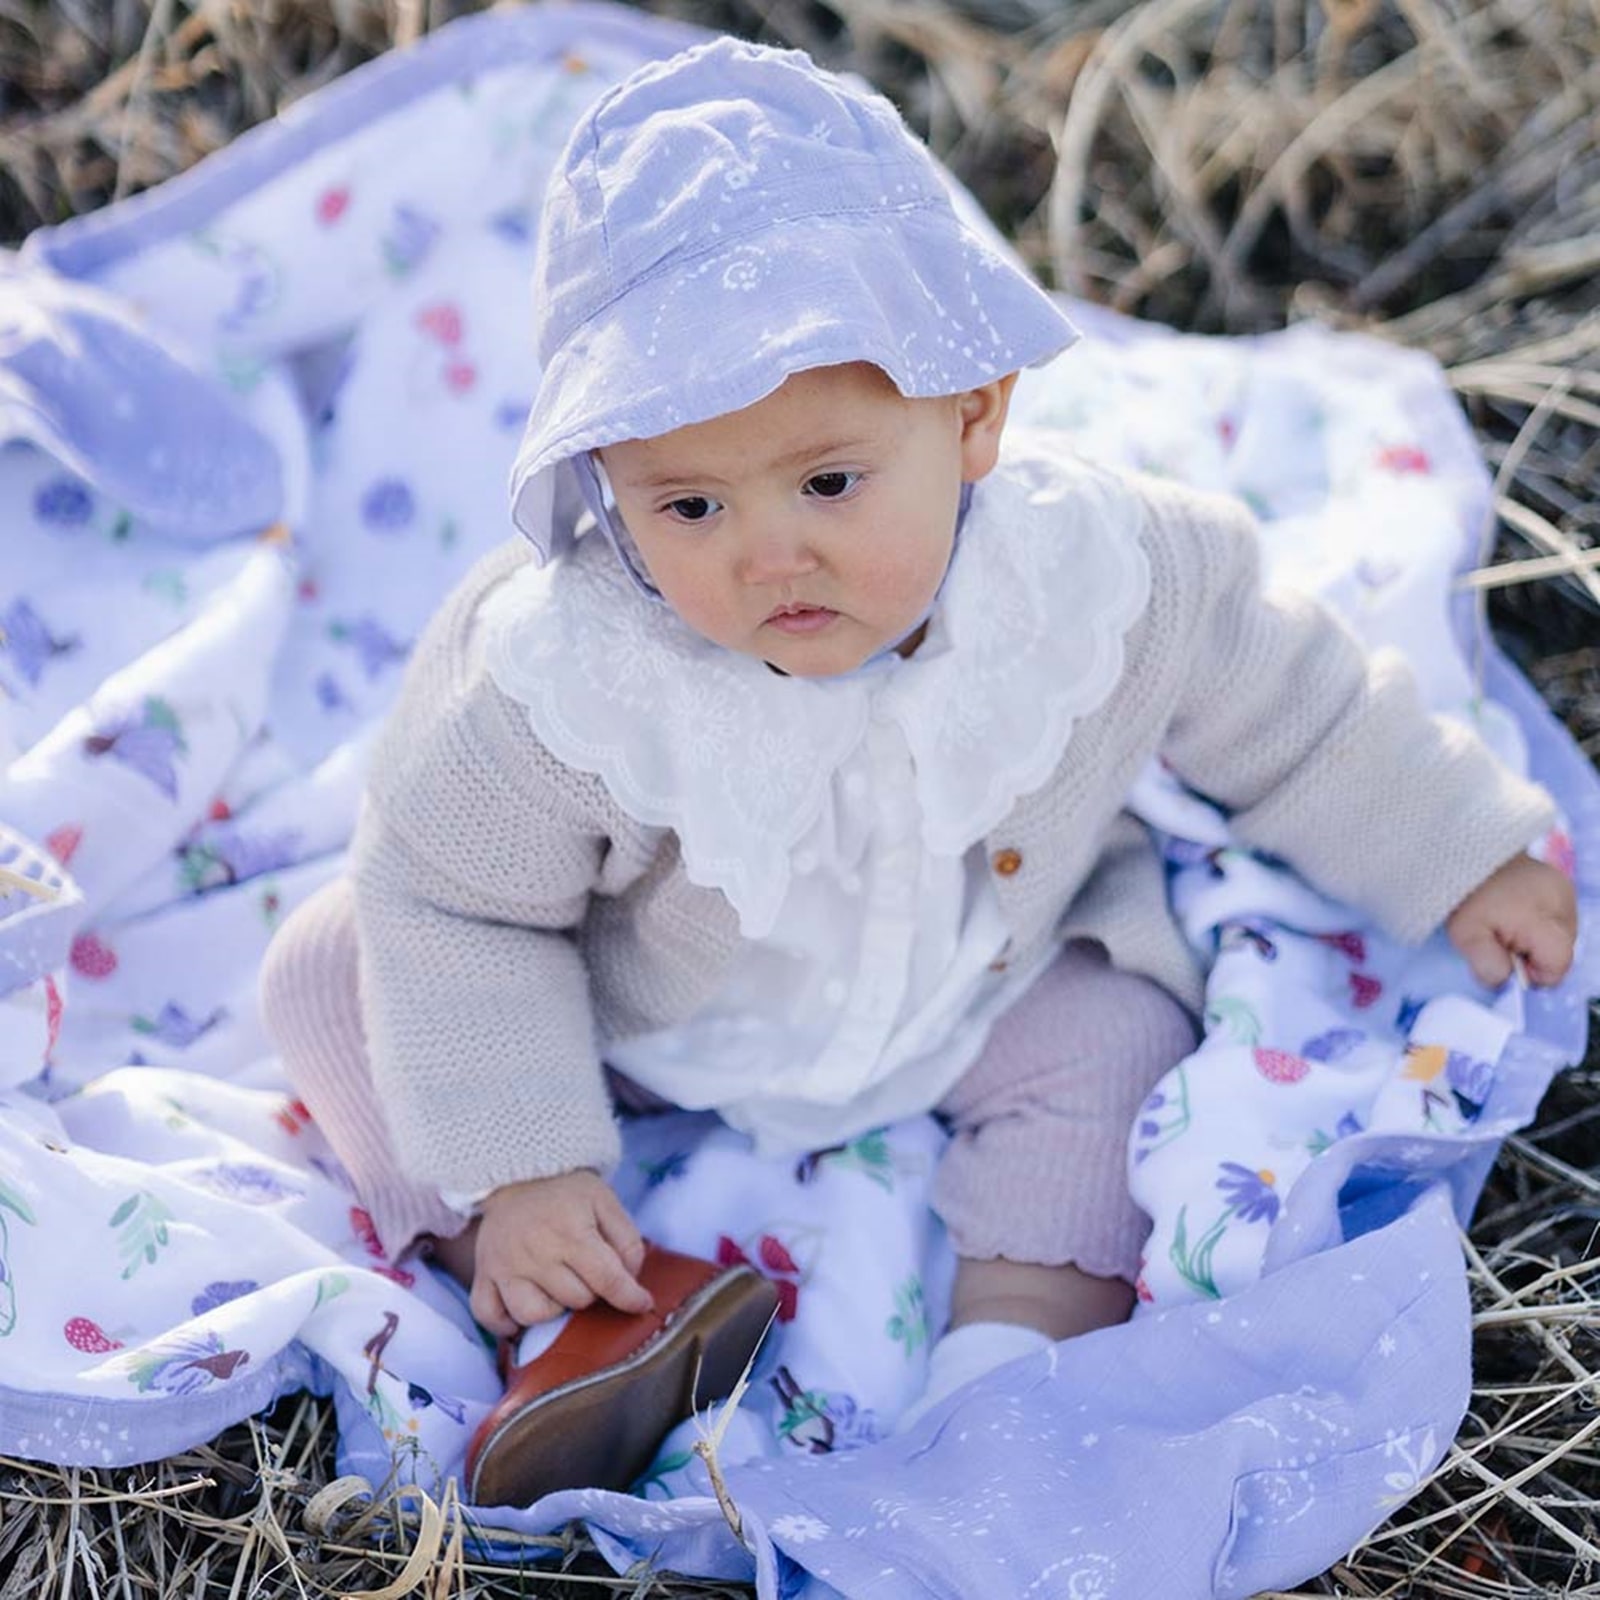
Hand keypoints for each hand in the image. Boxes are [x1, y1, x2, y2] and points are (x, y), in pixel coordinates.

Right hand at [471, 1170, 650, 1334]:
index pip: (608, 1280)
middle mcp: (536, 1253)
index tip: (642, 1303)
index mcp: (571, 1232)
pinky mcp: (483, 1274)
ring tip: (557, 1289)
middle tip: (585, 1271)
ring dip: (553, 1309)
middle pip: (576, 1300)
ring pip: (534, 1315)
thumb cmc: (566, 1193)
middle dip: (590, 1291)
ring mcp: (505, 1266)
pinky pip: (489, 1316)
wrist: (517, 1174)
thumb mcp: (606, 1201)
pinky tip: (522, 1310)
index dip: (630, 1297)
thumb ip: (627, 1240)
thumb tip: (630, 1280)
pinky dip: (506, 1323)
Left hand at [1445, 852, 1576, 988]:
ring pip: (1561, 935)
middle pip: (1561, 950)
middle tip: (1501, 937)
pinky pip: (1557, 916)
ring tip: (1506, 921)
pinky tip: (1516, 910)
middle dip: (1534, 955)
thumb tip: (1506, 981)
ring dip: (1537, 938)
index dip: (1535, 974)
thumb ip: (1488, 965)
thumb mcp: (1465, 936)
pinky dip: (1540, 921)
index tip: (1508, 961)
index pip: (1559, 964)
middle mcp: (1563, 901)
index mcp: (1543, 916)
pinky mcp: (1560, 881)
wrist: (1461, 853)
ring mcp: (1565, 888)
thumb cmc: (1462, 896)